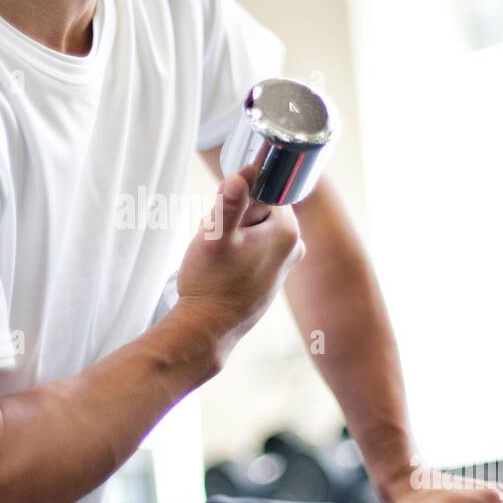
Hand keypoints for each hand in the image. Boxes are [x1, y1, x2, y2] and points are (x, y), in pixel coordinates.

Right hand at [175, 168, 303, 360]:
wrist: (207, 329)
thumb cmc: (211, 284)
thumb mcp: (215, 236)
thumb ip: (229, 202)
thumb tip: (242, 173)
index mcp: (288, 231)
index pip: (264, 191)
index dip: (238, 200)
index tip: (224, 222)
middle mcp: (294, 246)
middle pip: (258, 210)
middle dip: (233, 219)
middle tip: (218, 243)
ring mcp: (285, 264)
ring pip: (253, 229)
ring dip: (231, 236)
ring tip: (219, 259)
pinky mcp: (272, 277)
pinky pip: (253, 249)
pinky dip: (235, 254)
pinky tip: (224, 272)